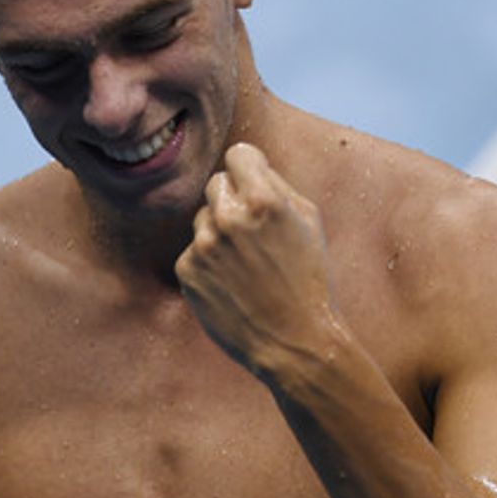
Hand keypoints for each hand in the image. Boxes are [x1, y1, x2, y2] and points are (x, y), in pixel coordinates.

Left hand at [175, 143, 341, 386]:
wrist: (293, 342)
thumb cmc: (308, 278)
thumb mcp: (309, 222)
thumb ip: (276, 184)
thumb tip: (245, 162)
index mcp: (264, 201)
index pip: (238, 155)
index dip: (249, 168)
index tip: (253, 181)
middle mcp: (229, 218)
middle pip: (216, 184)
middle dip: (233, 200)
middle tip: (255, 232)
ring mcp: (203, 245)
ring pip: (203, 218)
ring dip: (220, 233)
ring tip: (248, 264)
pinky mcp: (187, 270)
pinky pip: (194, 250)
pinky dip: (209, 262)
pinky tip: (232, 283)